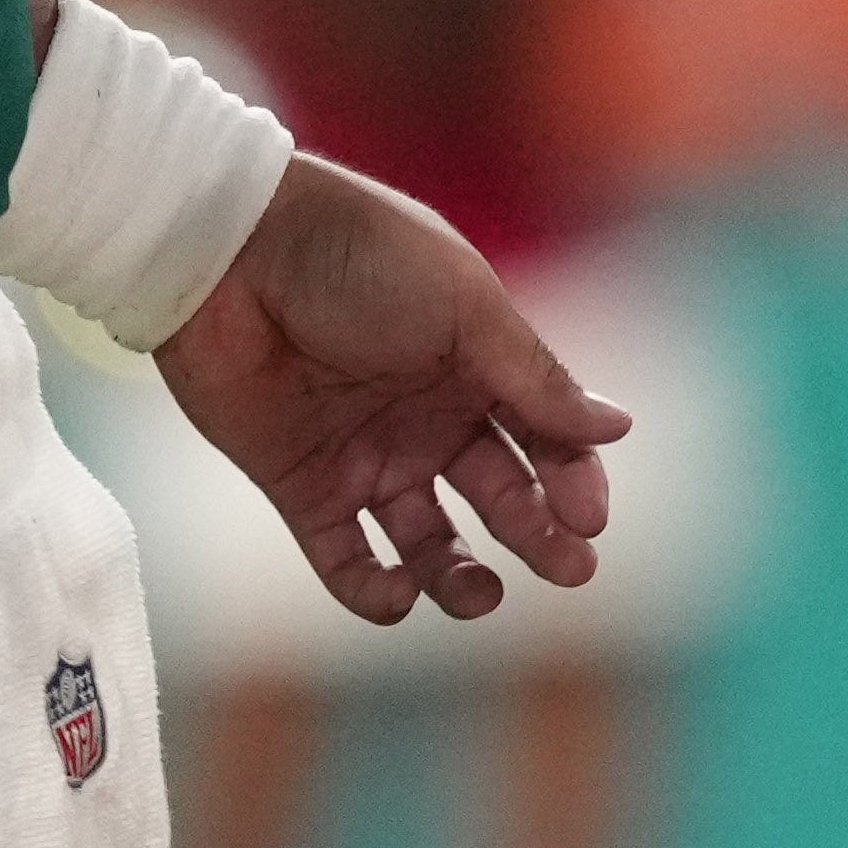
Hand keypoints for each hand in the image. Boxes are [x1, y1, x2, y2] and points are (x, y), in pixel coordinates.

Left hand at [148, 154, 628, 625]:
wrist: (230, 250)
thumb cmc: (357, 255)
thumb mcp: (464, 307)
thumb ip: (534, 377)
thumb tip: (617, 427)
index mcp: (476, 364)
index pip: (545, 435)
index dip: (574, 479)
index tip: (590, 519)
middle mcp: (428, 416)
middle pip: (501, 494)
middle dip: (540, 535)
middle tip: (570, 570)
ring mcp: (366, 455)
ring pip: (430, 541)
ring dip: (461, 577)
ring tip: (479, 596)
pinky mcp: (302, 486)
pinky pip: (346, 559)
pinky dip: (373, 591)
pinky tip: (398, 593)